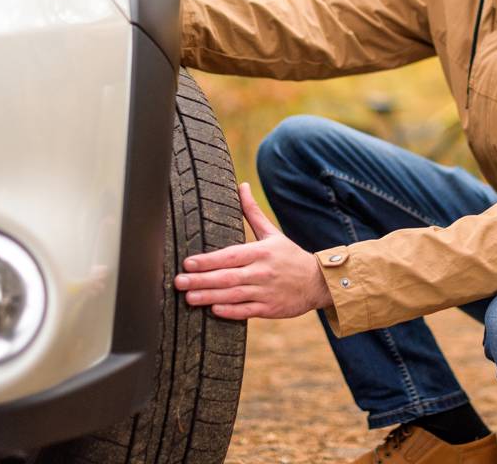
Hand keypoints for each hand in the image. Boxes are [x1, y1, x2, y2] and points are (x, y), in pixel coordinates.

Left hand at [174, 182, 332, 318]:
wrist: (318, 282)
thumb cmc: (290, 256)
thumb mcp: (272, 233)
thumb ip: (252, 212)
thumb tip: (242, 186)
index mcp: (261, 252)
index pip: (230, 255)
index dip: (208, 260)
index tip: (188, 263)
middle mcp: (262, 271)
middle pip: (227, 276)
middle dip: (201, 280)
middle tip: (179, 282)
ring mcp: (266, 291)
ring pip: (234, 295)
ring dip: (210, 297)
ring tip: (189, 298)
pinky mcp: (270, 309)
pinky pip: (247, 311)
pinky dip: (231, 311)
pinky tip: (214, 310)